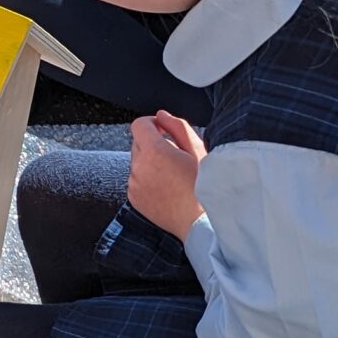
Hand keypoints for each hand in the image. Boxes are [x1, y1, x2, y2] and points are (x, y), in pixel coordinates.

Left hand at [129, 110, 208, 238]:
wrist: (199, 221)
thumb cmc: (203, 186)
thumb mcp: (197, 150)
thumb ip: (177, 127)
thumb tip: (162, 116)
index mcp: (154, 151)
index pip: (139, 125)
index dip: (151, 123)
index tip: (162, 129)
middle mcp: (139, 166)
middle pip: (138, 143)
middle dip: (152, 143)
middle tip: (174, 156)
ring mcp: (134, 183)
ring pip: (137, 162)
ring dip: (150, 162)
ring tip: (172, 175)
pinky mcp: (133, 197)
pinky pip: (136, 179)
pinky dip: (146, 179)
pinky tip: (166, 187)